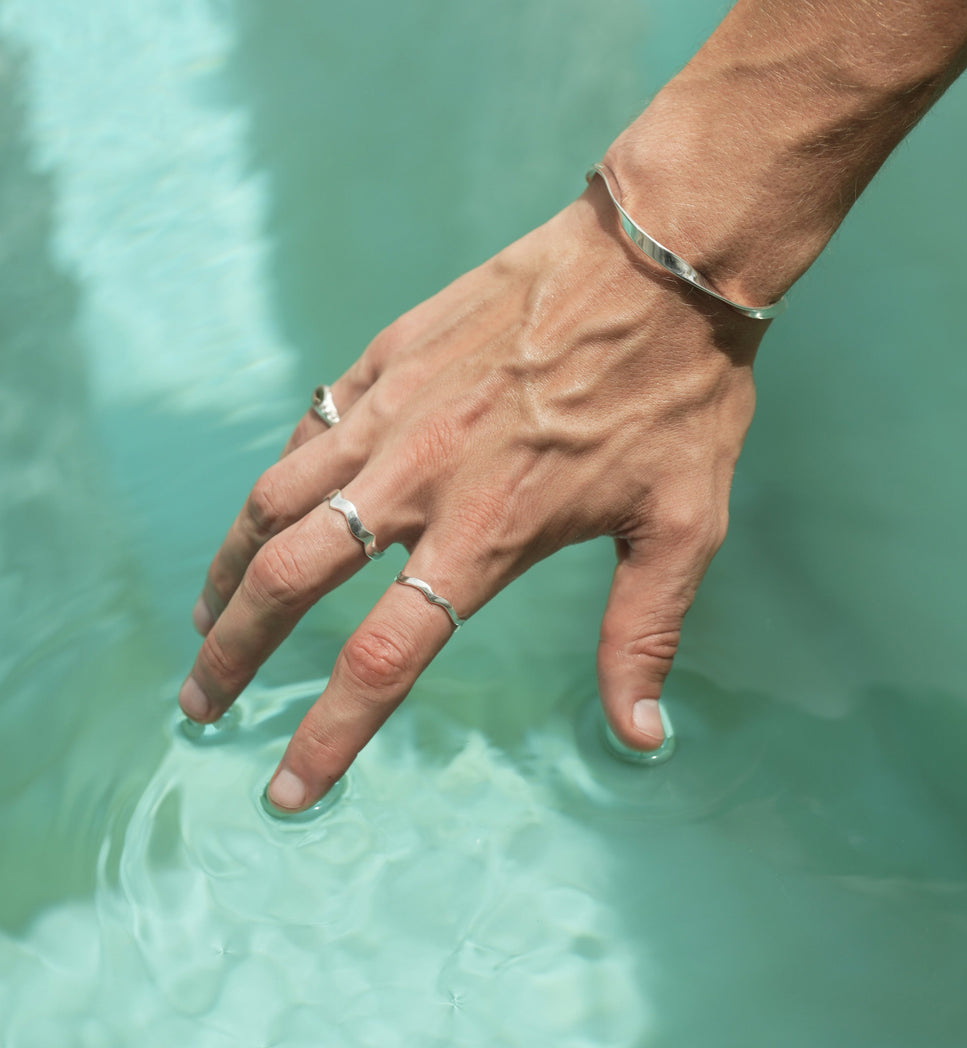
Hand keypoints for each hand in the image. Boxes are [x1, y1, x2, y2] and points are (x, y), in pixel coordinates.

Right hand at [179, 180, 760, 810]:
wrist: (657, 257)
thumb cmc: (679, 396)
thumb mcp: (682, 526)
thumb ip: (642, 634)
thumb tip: (639, 737)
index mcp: (485, 534)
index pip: (381, 660)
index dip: (326, 738)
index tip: (287, 790)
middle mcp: (416, 478)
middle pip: (287, 581)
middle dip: (232, 654)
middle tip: (202, 703)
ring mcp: (390, 410)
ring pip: (272, 499)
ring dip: (227, 567)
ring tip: (207, 615)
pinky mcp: (387, 356)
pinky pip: (310, 429)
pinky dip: (281, 479)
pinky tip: (276, 506)